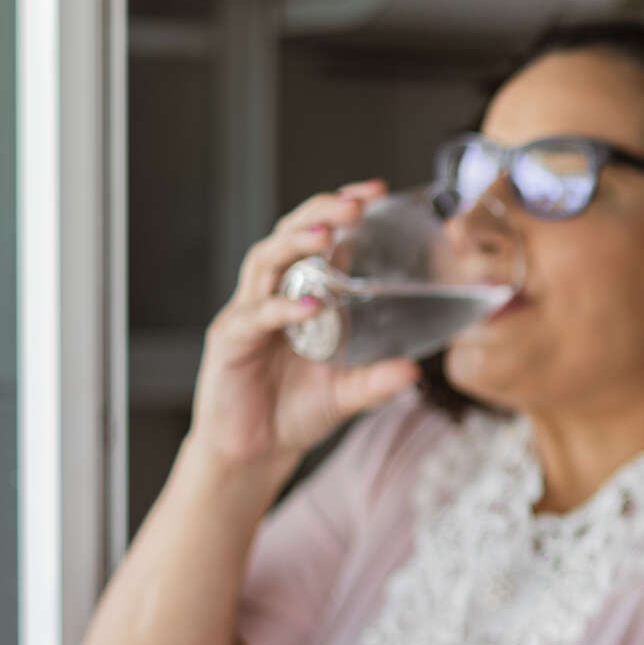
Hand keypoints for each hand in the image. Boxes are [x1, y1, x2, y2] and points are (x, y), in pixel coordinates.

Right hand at [187, 182, 423, 473]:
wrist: (254, 453)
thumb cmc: (295, 412)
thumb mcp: (348, 394)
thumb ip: (378, 379)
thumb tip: (414, 370)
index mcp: (301, 293)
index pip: (318, 237)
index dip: (341, 209)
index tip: (376, 191)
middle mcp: (272, 294)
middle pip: (289, 235)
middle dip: (321, 212)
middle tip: (354, 203)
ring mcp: (247, 314)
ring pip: (265, 261)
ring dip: (296, 243)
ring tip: (328, 234)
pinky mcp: (229, 341)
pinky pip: (255, 316)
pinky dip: (282, 307)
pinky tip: (310, 305)